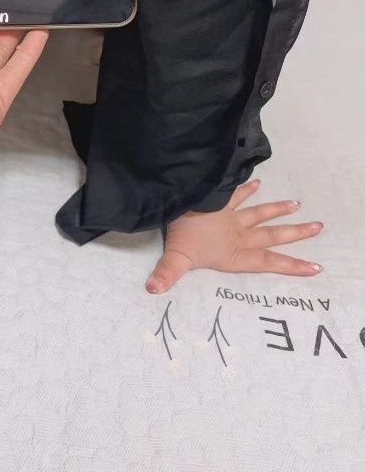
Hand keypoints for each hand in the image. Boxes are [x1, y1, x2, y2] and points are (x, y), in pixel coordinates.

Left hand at [146, 179, 323, 293]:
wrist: (181, 199)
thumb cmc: (181, 232)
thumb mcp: (176, 258)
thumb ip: (167, 275)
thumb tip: (153, 290)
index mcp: (233, 253)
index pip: (267, 262)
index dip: (291, 266)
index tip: (314, 267)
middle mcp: (237, 234)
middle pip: (271, 235)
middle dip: (295, 233)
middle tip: (318, 227)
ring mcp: (231, 215)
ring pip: (259, 212)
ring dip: (277, 209)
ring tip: (296, 204)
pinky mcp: (221, 200)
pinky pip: (237, 193)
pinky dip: (246, 188)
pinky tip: (257, 181)